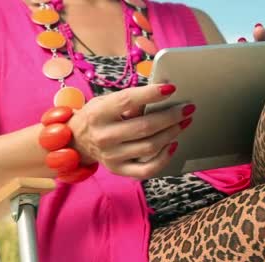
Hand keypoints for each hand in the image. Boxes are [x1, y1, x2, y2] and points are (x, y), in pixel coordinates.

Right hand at [67, 84, 194, 178]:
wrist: (77, 142)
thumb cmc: (96, 117)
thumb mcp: (105, 102)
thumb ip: (128, 100)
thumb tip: (160, 95)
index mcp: (98, 114)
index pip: (128, 101)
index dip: (151, 94)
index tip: (171, 88)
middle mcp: (104, 136)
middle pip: (145, 126)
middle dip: (171, 116)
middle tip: (187, 108)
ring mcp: (112, 156)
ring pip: (150, 146)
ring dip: (172, 133)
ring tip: (183, 122)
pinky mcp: (119, 170)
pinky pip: (147, 169)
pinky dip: (164, 158)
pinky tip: (173, 145)